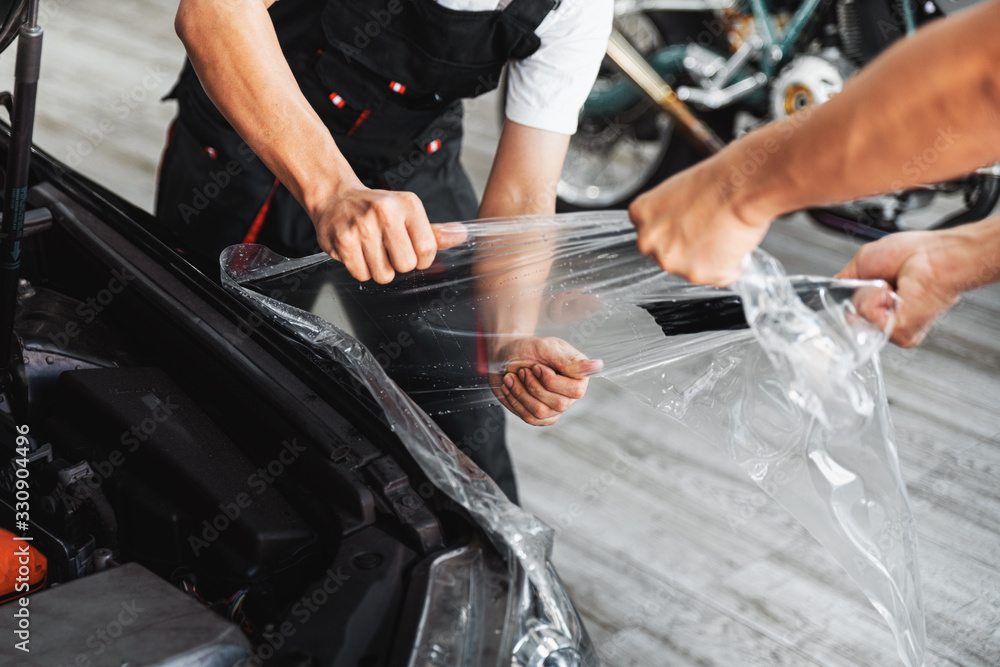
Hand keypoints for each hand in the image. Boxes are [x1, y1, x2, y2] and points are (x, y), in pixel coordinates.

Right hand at [310, 185, 466, 283]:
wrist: (335, 197)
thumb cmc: (375, 208)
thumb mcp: (408, 213)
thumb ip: (435, 231)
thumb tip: (463, 235)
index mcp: (408, 204)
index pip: (428, 250)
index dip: (421, 259)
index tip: (410, 249)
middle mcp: (386, 212)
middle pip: (406, 265)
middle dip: (398, 264)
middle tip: (386, 248)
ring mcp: (363, 226)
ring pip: (384, 274)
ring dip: (378, 268)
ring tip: (370, 248)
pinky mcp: (344, 241)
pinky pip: (362, 275)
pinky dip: (360, 269)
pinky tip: (357, 251)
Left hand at [489, 336, 602, 425]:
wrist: (508, 355)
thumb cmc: (530, 348)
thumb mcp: (547, 347)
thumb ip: (569, 360)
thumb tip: (597, 366)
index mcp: (579, 376)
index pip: (576, 391)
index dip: (552, 381)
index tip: (537, 367)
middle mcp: (570, 395)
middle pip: (558, 404)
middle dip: (534, 386)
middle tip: (523, 371)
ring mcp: (555, 408)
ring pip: (540, 412)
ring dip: (521, 393)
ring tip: (514, 377)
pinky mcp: (540, 417)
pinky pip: (529, 418)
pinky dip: (515, 401)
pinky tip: (510, 387)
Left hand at [628, 159, 771, 286]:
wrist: (741, 187)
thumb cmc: (718, 181)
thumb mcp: (678, 190)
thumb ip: (670, 214)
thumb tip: (681, 228)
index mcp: (640, 214)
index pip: (652, 233)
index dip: (676, 230)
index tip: (688, 226)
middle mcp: (649, 240)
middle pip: (668, 254)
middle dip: (688, 248)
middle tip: (710, 230)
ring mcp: (670, 260)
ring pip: (692, 268)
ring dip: (710, 258)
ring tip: (725, 232)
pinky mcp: (696, 275)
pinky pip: (719, 277)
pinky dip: (731, 265)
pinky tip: (734, 243)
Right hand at [836, 231, 962, 347]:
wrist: (935, 255)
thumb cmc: (913, 254)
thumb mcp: (863, 262)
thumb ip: (844, 282)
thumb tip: (832, 292)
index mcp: (879, 306)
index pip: (849, 313)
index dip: (849, 299)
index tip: (862, 286)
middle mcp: (886, 320)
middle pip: (848, 317)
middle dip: (859, 294)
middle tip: (882, 282)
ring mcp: (892, 329)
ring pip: (857, 318)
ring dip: (869, 294)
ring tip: (890, 286)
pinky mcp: (899, 333)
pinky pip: (869, 316)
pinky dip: (877, 298)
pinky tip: (894, 293)